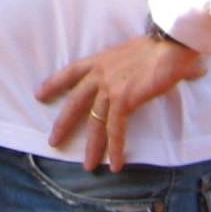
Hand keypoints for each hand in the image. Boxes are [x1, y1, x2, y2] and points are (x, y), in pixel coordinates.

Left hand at [36, 34, 208, 171]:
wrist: (171, 45)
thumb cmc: (163, 47)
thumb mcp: (138, 54)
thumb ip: (139, 67)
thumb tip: (168, 72)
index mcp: (102, 60)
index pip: (71, 71)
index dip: (54, 83)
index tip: (39, 94)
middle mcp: (101, 73)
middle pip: (75, 101)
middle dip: (63, 123)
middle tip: (53, 141)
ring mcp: (110, 87)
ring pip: (94, 122)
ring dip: (92, 147)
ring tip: (88, 166)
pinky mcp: (124, 100)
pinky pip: (115, 129)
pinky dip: (115, 149)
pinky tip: (115, 164)